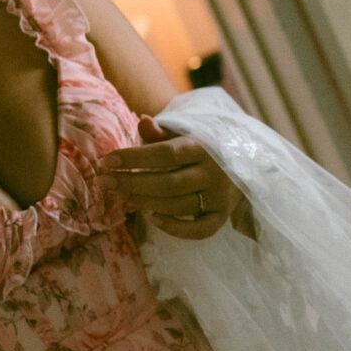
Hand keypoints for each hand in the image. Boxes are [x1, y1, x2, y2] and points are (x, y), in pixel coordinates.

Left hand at [96, 117, 240, 240]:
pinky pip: (199, 230)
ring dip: (145, 203)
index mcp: (204, 146)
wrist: (247, 162)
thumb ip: (163, 132)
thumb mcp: (186, 135)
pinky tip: (151, 218)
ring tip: (121, 197)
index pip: (164, 154)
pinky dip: (174, 228)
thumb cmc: (205, 147)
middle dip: (130, 183)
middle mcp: (214, 172)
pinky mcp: (221, 216)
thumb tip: (141, 120)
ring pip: (178, 206)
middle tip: (103, 182)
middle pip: (167, 183)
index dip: (133, 158)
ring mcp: (219, 197)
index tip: (106, 161)